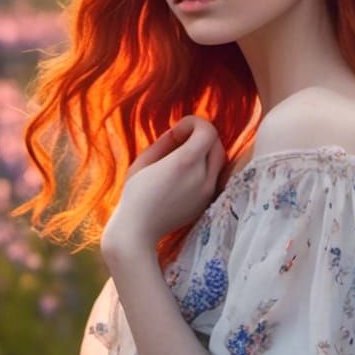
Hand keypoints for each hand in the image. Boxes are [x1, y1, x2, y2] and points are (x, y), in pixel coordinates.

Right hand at [102, 115, 226, 253]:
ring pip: (219, 161)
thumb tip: (180, 131)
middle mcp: (202, 177)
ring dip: (205, 152)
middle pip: (217, 144)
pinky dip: (205, 169)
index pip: (208, 130)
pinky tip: (184, 175)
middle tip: (180, 141)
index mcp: (186, 162)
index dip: (194, 123)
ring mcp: (207, 192)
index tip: (177, 131)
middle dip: (201, 136)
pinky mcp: (207, 203)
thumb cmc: (135, 194)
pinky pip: (214, 177)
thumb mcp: (144, 160)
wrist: (138, 231)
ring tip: (182, 158)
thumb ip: (166, 141)